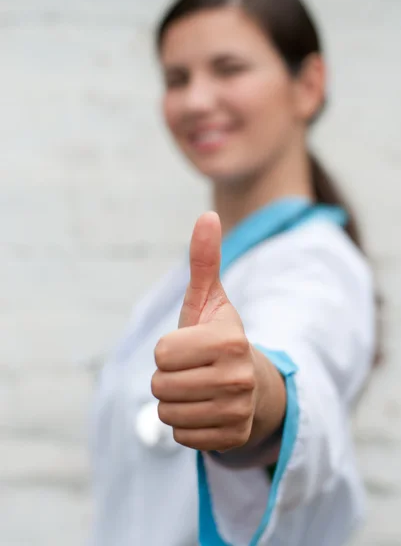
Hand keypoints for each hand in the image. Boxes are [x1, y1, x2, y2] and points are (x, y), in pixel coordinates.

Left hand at [151, 212, 284, 451]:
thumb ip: (204, 260)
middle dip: (168, 377)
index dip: (168, 349)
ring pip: (167, 413)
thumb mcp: (210, 301)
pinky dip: (186, 424)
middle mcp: (237, 378)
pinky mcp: (232, 438)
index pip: (162, 353)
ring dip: (174, 401)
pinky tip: (206, 410)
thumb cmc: (220, 339)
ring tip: (199, 389)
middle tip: (193, 370)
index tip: (190, 347)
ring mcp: (237, 412)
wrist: (254, 385)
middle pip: (160, 385)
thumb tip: (207, 215)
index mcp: (229, 340)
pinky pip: (181, 436)